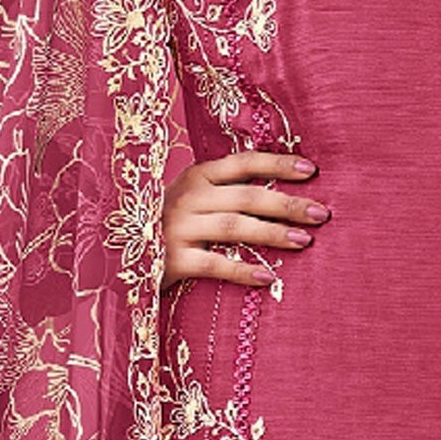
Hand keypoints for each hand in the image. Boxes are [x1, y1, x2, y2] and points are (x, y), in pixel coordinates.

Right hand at [162, 150, 329, 286]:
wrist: (119, 256)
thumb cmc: (167, 226)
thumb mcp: (191, 200)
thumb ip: (226, 193)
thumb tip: (280, 193)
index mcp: (196, 176)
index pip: (243, 163)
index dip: (278, 165)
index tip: (312, 170)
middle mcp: (188, 197)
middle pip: (247, 197)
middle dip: (288, 204)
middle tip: (321, 214)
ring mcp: (178, 227)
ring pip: (235, 227)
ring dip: (273, 233)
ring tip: (304, 241)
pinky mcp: (172, 259)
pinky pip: (215, 264)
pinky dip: (243, 271)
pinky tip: (268, 277)